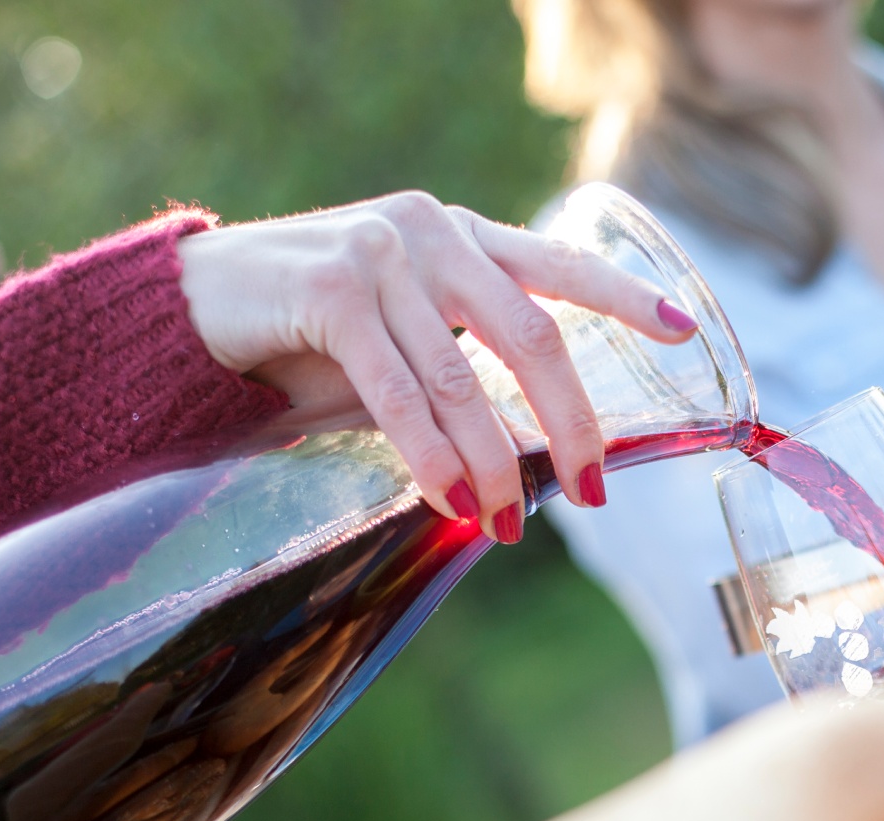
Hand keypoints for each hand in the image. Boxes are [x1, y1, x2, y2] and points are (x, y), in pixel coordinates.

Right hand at [177, 192, 696, 541]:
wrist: (199, 307)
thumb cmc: (310, 333)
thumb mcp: (402, 336)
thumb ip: (461, 364)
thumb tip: (527, 451)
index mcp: (462, 238)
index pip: (562, 264)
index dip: (627, 297)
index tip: (685, 331)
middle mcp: (433, 232)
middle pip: (532, 336)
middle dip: (570, 424)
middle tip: (591, 492)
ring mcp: (382, 255)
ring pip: (463, 381)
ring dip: (494, 466)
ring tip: (508, 525)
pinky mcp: (331, 290)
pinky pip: (400, 394)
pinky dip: (430, 457)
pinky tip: (451, 501)